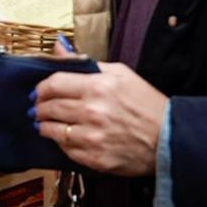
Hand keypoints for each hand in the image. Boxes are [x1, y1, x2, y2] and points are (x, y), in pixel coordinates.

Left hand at [30, 44, 167, 176]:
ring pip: (53, 131)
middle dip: (39, 107)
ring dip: (44, 126)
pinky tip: (63, 137)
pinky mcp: (95, 158)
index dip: (42, 87)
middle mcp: (92, 112)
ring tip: (44, 123)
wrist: (169, 138)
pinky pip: (66, 150)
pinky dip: (61, 143)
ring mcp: (93, 137)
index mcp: (98, 87)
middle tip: (37, 108)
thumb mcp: (120, 73)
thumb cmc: (146, 104)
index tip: (39, 91)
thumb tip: (59, 48)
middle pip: (50, 107)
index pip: (54, 84)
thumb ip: (86, 62)